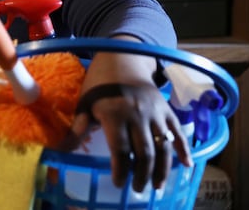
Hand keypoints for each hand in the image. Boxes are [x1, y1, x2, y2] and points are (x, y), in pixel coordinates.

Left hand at [69, 83, 192, 192]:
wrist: (122, 59)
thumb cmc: (99, 84)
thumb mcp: (84, 103)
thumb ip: (78, 128)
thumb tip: (62, 150)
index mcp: (114, 114)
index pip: (120, 149)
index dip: (120, 169)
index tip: (118, 183)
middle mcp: (137, 115)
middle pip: (144, 152)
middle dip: (142, 174)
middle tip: (139, 190)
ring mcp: (155, 112)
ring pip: (163, 146)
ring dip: (162, 169)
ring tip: (158, 186)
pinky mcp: (167, 110)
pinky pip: (178, 132)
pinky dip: (184, 149)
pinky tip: (187, 165)